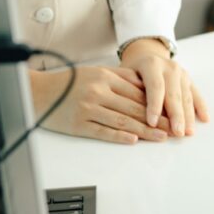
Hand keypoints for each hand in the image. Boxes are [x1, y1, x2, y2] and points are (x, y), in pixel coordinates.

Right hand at [30, 65, 170, 143]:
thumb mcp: (96, 72)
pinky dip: (120, 137)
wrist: (38, 92)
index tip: (172, 111)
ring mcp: (88, 109)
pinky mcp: (79, 125)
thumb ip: (121, 77)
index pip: (137, 93)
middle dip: (157, 120)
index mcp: (105, 78)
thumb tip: (145, 85)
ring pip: (123, 121)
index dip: (157, 104)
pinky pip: (103, 132)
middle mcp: (98, 92)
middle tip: (175, 127)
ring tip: (161, 136)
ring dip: (145, 131)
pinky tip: (134, 141)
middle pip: (134, 108)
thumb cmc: (68, 82)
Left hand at [120, 39, 209, 136]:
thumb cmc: (132, 70)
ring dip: (188, 116)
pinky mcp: (189, 79)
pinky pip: (196, 94)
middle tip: (177, 133)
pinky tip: (204, 118)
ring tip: (189, 132)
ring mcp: (182, 73)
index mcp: (152, 64)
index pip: (155, 86)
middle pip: (174, 94)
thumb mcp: (125, 73)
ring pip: (186, 96)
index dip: (154, 105)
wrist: (146, 54)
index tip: (152, 124)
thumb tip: (129, 109)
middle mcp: (169, 67)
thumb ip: (128, 88)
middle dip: (176, 115)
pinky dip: (201, 107)